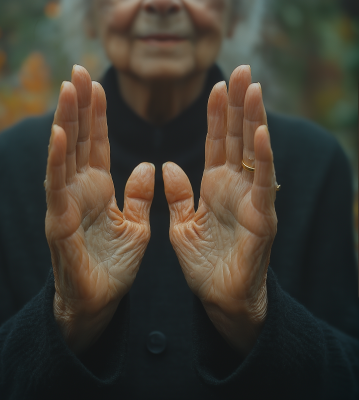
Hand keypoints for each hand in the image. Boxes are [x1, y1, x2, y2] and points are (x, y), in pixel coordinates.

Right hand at [45, 65, 154, 354]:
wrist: (99, 301)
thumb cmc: (114, 265)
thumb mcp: (136, 225)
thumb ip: (137, 196)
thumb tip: (144, 166)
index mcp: (100, 190)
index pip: (98, 145)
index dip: (99, 116)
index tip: (98, 85)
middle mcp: (80, 191)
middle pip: (80, 141)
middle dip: (80, 106)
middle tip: (78, 71)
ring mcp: (67, 204)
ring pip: (66, 156)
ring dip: (67, 122)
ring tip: (68, 89)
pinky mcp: (60, 223)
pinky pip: (58, 186)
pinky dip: (58, 160)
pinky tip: (60, 133)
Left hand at [162, 65, 276, 355]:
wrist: (220, 298)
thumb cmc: (204, 263)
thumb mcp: (182, 224)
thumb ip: (178, 195)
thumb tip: (168, 165)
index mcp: (214, 186)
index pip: (215, 142)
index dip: (216, 115)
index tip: (216, 85)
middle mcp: (235, 188)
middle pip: (236, 139)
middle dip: (238, 105)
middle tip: (242, 70)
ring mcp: (250, 201)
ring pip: (253, 154)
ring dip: (253, 120)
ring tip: (253, 88)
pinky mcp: (261, 220)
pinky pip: (262, 185)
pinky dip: (262, 159)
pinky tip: (261, 133)